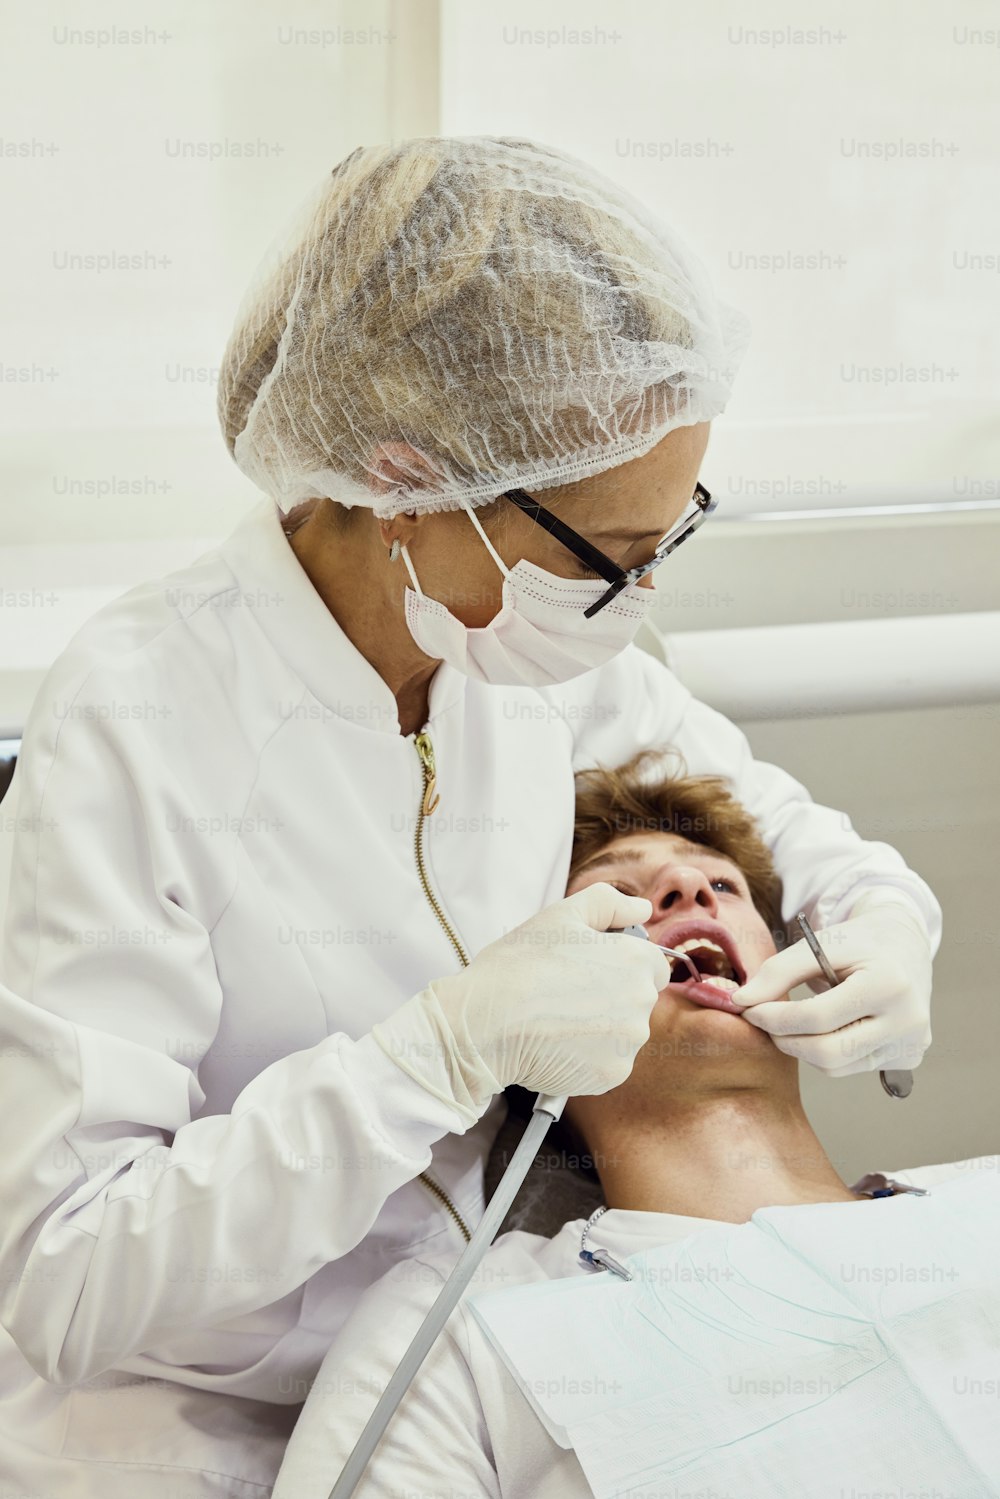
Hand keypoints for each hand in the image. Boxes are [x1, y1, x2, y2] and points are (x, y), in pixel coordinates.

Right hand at [371, 884, 670, 1121]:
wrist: (485, 1024)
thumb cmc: (519, 964)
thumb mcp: (561, 914)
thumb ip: (610, 903)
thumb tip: (642, 910)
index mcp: (636, 962)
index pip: (651, 965)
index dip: (620, 963)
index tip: (590, 967)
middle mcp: (641, 1005)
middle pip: (638, 1000)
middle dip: (611, 995)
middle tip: (566, 990)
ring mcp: (628, 1044)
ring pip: (622, 1033)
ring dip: (600, 1027)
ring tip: (557, 1017)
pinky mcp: (611, 1076)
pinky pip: (607, 1062)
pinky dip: (588, 1056)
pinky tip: (556, 1042)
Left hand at [730, 893, 933, 1077]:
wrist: (905, 947)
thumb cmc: (859, 943)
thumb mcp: (820, 943)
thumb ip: (778, 971)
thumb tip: (740, 1002)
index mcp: (889, 984)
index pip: (818, 1017)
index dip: (775, 1017)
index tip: (748, 1008)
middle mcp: (908, 1021)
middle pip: (827, 1052)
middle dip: (784, 1039)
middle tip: (763, 1020)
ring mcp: (910, 1045)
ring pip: (835, 1066)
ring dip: (802, 1047)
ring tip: (793, 1021)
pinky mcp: (907, 1059)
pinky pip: (849, 1067)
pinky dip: (825, 1053)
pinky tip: (824, 1028)